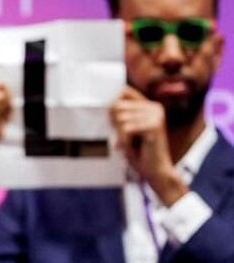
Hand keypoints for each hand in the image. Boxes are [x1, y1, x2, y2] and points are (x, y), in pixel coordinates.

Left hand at [109, 86, 187, 205]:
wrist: (156, 172)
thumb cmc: (139, 152)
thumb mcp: (127, 129)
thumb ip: (120, 114)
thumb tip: (107, 104)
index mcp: (149, 106)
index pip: (123, 91)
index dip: (112, 104)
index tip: (114, 122)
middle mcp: (154, 107)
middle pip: (117, 106)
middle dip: (114, 124)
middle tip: (124, 138)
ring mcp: (156, 115)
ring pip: (120, 118)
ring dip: (120, 135)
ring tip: (130, 144)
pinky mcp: (154, 126)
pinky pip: (126, 129)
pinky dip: (123, 140)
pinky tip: (130, 148)